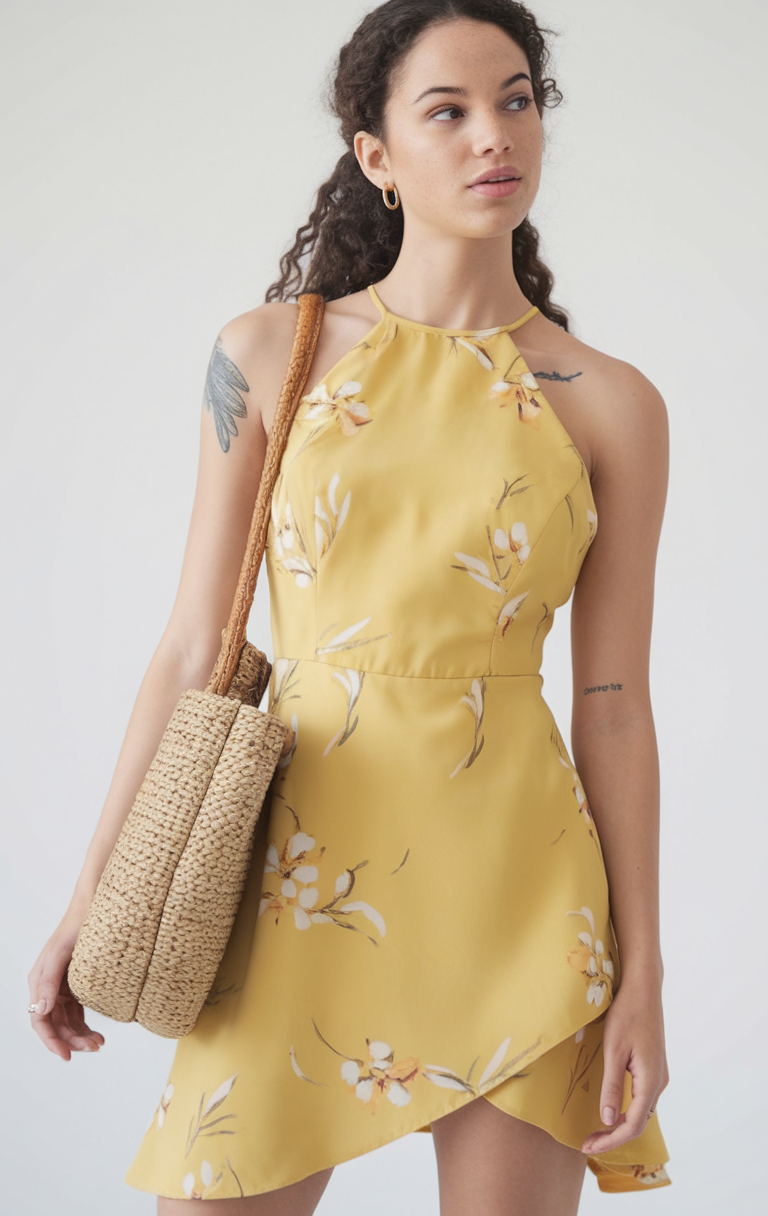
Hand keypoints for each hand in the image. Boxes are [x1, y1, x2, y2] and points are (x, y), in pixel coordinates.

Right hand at [27, 921, 105, 1060]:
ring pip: (68, 1021)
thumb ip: (51, 981)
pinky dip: (86, 1024)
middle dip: (72, 1040)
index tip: (66, 1056)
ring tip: (99, 1043)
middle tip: (94, 1047)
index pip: (40, 1019)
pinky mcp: (77, 983)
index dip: (51, 1040)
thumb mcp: (63, 952)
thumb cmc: (79, 923)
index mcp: (40, 980)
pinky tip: (98, 1033)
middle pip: (56, 1023)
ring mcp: (63, 985)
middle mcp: (49, 986)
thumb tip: (42, 1009)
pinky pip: (78, 1011)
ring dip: (80, 1035)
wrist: (97, 903)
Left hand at [581, 977, 668, 1154]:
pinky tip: (611, 1109)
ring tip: (596, 1130)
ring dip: (620, 1124)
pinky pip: (641, 1098)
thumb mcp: (614, 1051)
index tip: (588, 1146)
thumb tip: (608, 1121)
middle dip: (613, 1136)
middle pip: (638, 1122)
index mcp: (651, 1081)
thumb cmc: (627, 1014)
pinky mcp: (653, 1067)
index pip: (632, 1125)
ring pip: (641, 1111)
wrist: (643, 989)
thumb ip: (612, 1087)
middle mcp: (659, 1082)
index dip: (611, 1140)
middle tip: (587, 1142)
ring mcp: (658, 1075)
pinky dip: (626, 1110)